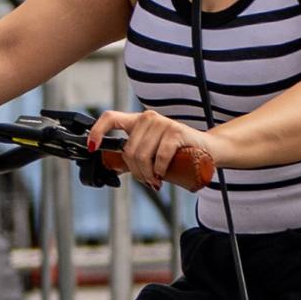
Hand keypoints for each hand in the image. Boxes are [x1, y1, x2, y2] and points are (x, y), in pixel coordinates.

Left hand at [85, 107, 218, 188]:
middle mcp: (148, 118)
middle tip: (148, 181)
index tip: (91, 147)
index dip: (97, 131)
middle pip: (129, 150)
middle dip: (136, 172)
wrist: (209, 149)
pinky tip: (162, 176)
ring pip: (142, 156)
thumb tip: (113, 166)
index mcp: (138, 121)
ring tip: (156, 180)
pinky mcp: (176, 132)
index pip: (110, 118)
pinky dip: (159, 171)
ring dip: (147, 175)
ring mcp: (163, 123)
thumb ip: (136, 153)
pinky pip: (159, 156)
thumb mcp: (153, 150)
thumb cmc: (178, 152)